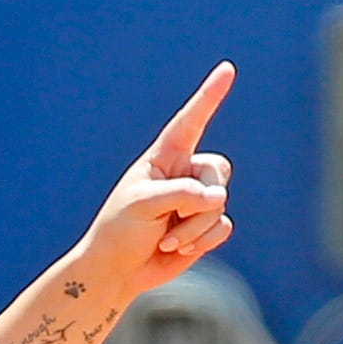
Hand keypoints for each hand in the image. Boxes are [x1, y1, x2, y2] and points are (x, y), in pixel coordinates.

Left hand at [75, 62, 235, 310]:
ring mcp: (197, 200)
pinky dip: (202, 242)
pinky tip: (179, 249)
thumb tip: (218, 199)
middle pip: (217, 171)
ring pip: (220, 204)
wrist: (115, 274)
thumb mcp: (143, 205)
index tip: (227, 69)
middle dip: (198, 201)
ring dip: (192, 229)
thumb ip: (181, 194)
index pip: (190, 121)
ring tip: (165, 240)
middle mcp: (185, 173)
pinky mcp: (205, 227)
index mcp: (164, 158)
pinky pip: (223, 228)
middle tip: (168, 220)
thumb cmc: (119, 233)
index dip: (209, 96)